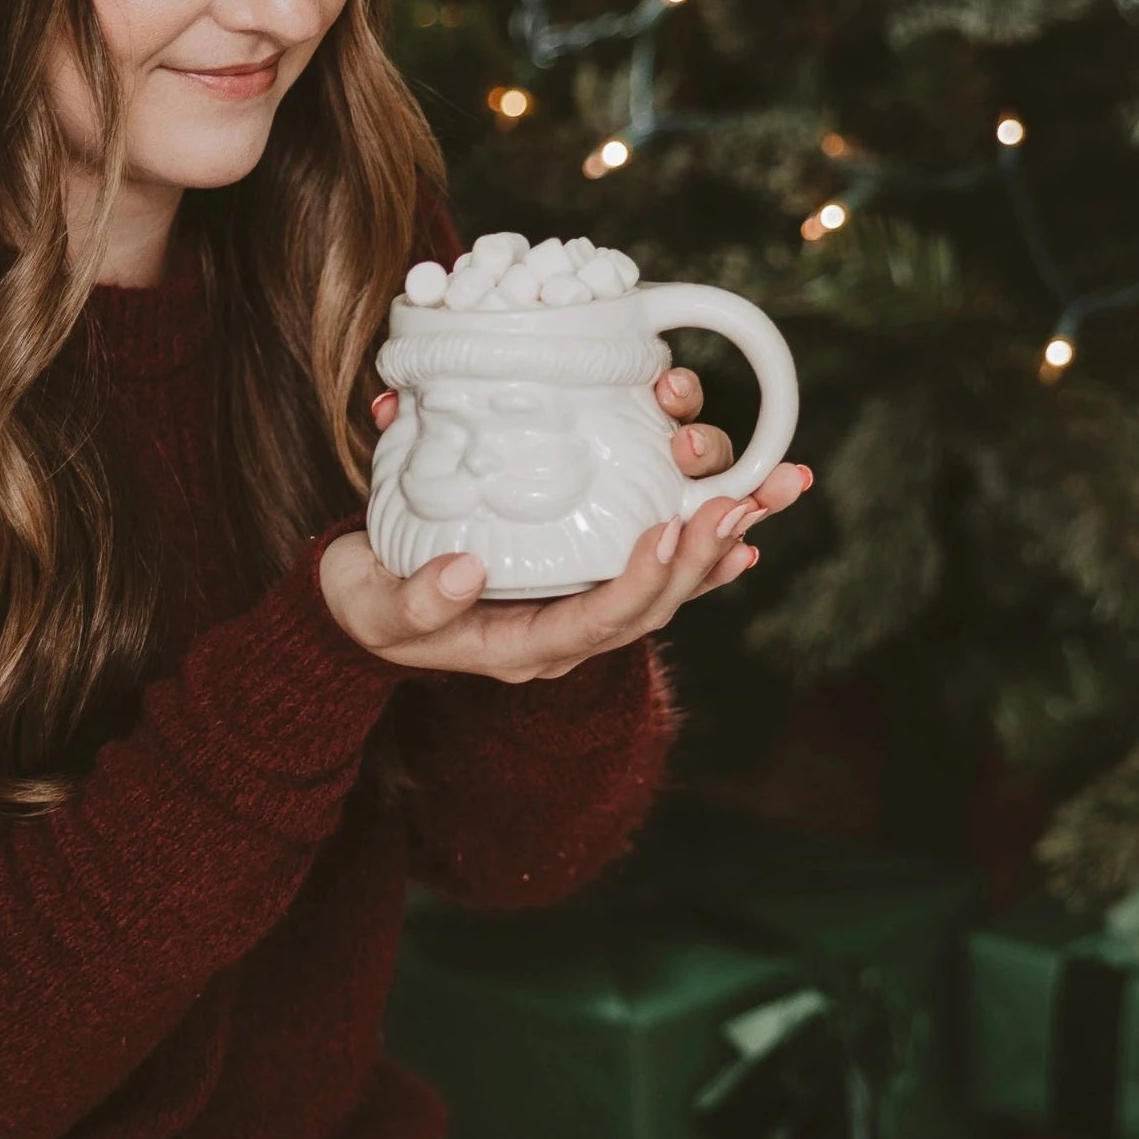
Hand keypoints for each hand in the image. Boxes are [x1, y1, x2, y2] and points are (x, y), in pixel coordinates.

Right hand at [328, 369, 811, 681]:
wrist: (367, 602)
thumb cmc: (368, 602)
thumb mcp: (375, 605)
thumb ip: (415, 601)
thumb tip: (465, 573)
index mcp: (523, 647)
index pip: (599, 622)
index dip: (641, 582)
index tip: (669, 529)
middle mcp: (567, 632)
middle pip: (654, 600)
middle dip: (704, 549)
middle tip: (742, 497)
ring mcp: (581, 604)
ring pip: (671, 578)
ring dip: (724, 535)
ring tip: (772, 491)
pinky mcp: (585, 573)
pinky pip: (660, 562)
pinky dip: (707, 542)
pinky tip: (747, 516)